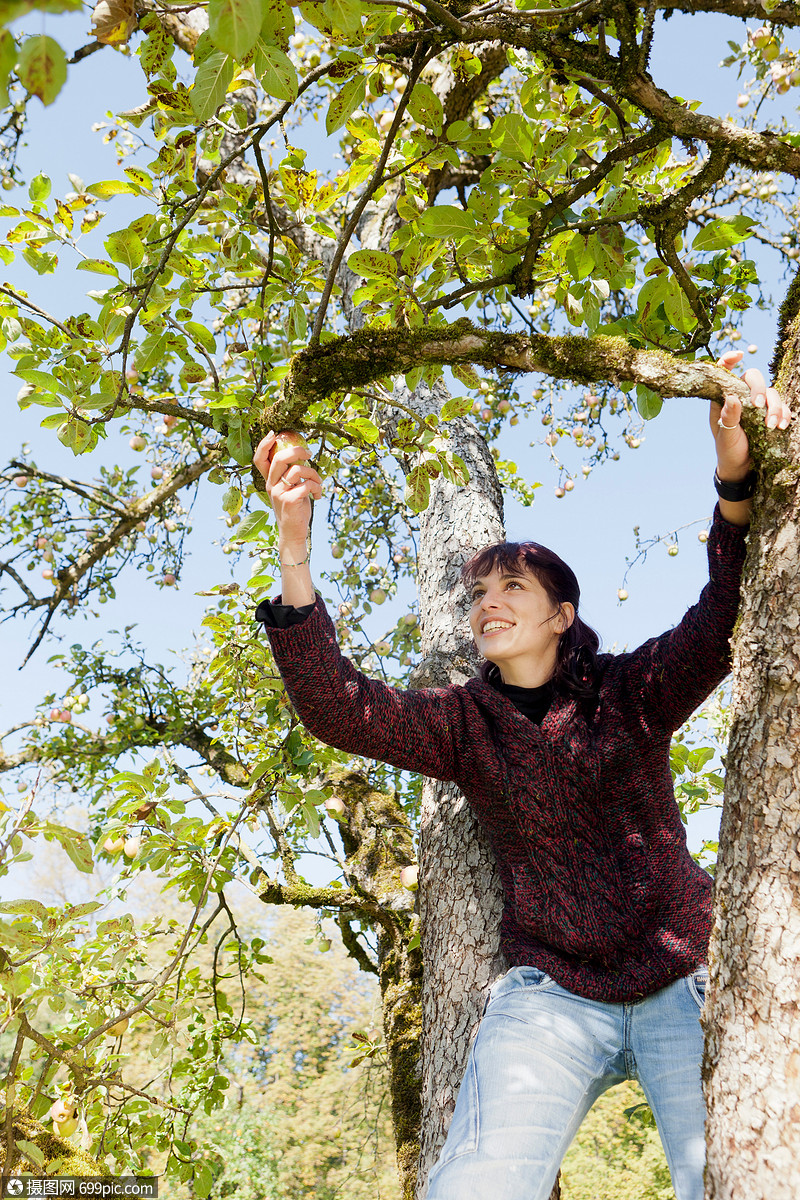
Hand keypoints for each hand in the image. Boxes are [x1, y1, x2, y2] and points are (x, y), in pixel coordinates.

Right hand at [253, 431, 322, 551]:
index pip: (259, 459)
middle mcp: (270, 485)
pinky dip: (317, 488)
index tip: (273, 433)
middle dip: (297, 451)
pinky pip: (306, 485)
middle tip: (309, 454)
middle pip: (279, 458)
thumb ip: (291, 476)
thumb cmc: (295, 510)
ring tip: (318, 484)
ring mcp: (279, 493)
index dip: (264, 444)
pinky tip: (318, 496)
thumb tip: (303, 457)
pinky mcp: (289, 500)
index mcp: (269, 481)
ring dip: (313, 474)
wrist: (294, 534)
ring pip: (297, 470)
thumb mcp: (290, 490)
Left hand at [710, 350, 791, 481]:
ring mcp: (758, 405)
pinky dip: (785, 414)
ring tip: (771, 426)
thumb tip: (733, 397)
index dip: (729, 361)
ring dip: (775, 407)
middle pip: (754, 378)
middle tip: (759, 407)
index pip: (725, 373)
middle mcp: (742, 397)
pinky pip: (783, 407)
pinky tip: (782, 426)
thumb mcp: (725, 436)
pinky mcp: (771, 415)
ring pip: (772, 392)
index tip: (738, 355)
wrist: (741, 468)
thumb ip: (728, 418)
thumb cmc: (728, 450)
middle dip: (759, 389)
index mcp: (724, 399)